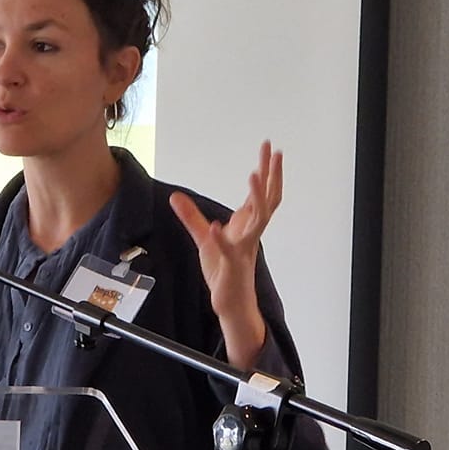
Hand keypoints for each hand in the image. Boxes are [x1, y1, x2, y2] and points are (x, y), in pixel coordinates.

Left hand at [170, 141, 281, 370]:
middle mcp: (250, 232)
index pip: (261, 192)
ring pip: (258, 219)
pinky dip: (222, 238)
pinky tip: (215, 227)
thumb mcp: (203, 238)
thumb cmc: (224, 270)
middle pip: (268, 198)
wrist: (231, 301)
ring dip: (257, 197)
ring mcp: (243, 247)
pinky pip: (229, 250)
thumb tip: (175, 197)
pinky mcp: (232, 264)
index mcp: (247, 225)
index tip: (268, 148)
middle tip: (273, 151)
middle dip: (271, 174)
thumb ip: (190, 216)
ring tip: (253, 175)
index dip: (266, 169)